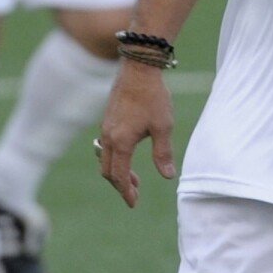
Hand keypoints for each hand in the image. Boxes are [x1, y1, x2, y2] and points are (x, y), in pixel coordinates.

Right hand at [97, 60, 176, 206]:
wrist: (138, 68)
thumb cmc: (153, 97)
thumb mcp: (163, 127)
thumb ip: (163, 153)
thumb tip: (168, 176)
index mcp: (121, 141)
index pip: (119, 175)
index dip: (126, 192)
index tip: (133, 203)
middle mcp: (108, 137)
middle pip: (107, 170)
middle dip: (120, 185)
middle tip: (135, 194)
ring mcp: (105, 128)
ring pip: (104, 158)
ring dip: (117, 172)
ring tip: (133, 179)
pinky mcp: (107, 120)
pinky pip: (105, 146)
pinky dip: (115, 158)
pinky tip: (128, 155)